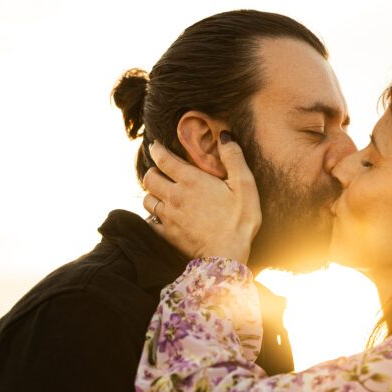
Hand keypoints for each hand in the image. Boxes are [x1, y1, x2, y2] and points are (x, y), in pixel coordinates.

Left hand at [142, 137, 261, 262]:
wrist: (228, 255)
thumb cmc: (239, 220)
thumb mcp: (244, 185)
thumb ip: (233, 157)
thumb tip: (224, 136)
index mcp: (191, 180)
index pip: (163, 159)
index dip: (157, 150)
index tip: (156, 146)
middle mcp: (174, 196)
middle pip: (149, 178)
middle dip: (153, 172)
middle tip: (161, 172)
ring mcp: (169, 217)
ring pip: (147, 199)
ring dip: (152, 194)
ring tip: (161, 194)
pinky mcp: (168, 235)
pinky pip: (150, 222)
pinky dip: (152, 217)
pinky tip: (161, 217)